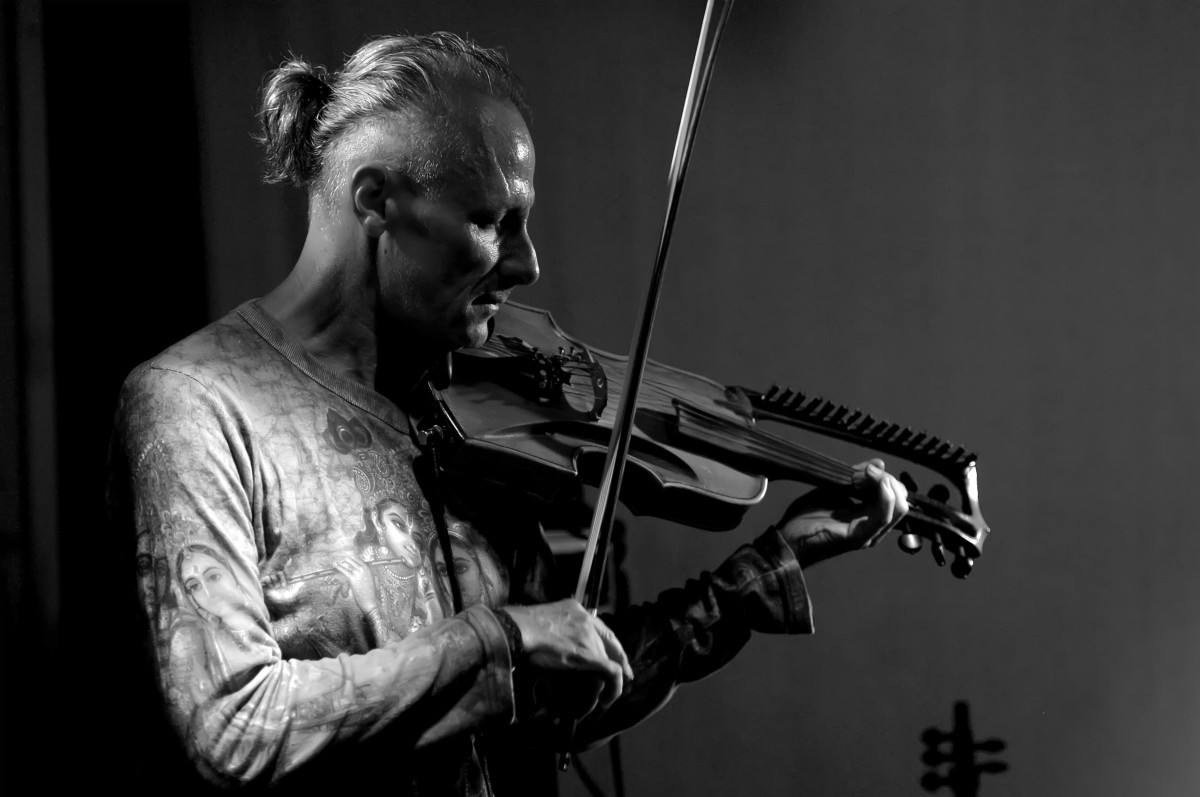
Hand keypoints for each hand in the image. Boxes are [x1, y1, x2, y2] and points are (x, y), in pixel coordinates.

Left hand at [333, 557, 377, 610]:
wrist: (370, 601)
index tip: (348, 558)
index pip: (359, 560)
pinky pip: (344, 571)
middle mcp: (364, 569)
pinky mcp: (353, 578)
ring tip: (335, 561)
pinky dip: (339, 567)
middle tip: (341, 559)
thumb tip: (366, 574)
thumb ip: (369, 576)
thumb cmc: (370, 594)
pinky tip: (335, 565)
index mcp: (369, 570)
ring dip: (341, 562)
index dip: (353, 559)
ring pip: (348, 564)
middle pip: (353, 560)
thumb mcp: (372, 582)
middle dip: (346, 559)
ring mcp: (358, 573)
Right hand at [503, 600, 632, 718]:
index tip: (616, 656)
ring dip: (607, 680)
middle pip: (609, 644)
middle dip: (618, 661)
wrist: (517, 630)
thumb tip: (552, 644)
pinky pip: (611, 672)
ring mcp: (588, 637)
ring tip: (606, 696)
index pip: (601, 628)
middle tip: (625, 677)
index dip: (611, 645)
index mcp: (575, 610)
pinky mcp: (589, 655)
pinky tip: (607, 699)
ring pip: (608, 661)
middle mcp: (586, 620)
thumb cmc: (520, 627)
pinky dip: (613, 687)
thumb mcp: (542, 620)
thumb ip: (554, 628)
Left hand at [776, 458, 908, 567]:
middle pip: (900, 500)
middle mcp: (872, 528)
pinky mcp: (858, 537)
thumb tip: (878, 463)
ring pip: (897, 508)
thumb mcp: (834, 489)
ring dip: (886, 484)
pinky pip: (882, 517)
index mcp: (868, 518)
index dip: (886, 477)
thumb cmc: (806, 518)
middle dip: (888, 479)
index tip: (870, 467)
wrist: (787, 539)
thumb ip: (855, 476)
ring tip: (869, 473)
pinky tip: (877, 483)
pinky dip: (884, 497)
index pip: (894, 495)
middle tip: (869, 470)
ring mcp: (868, 535)